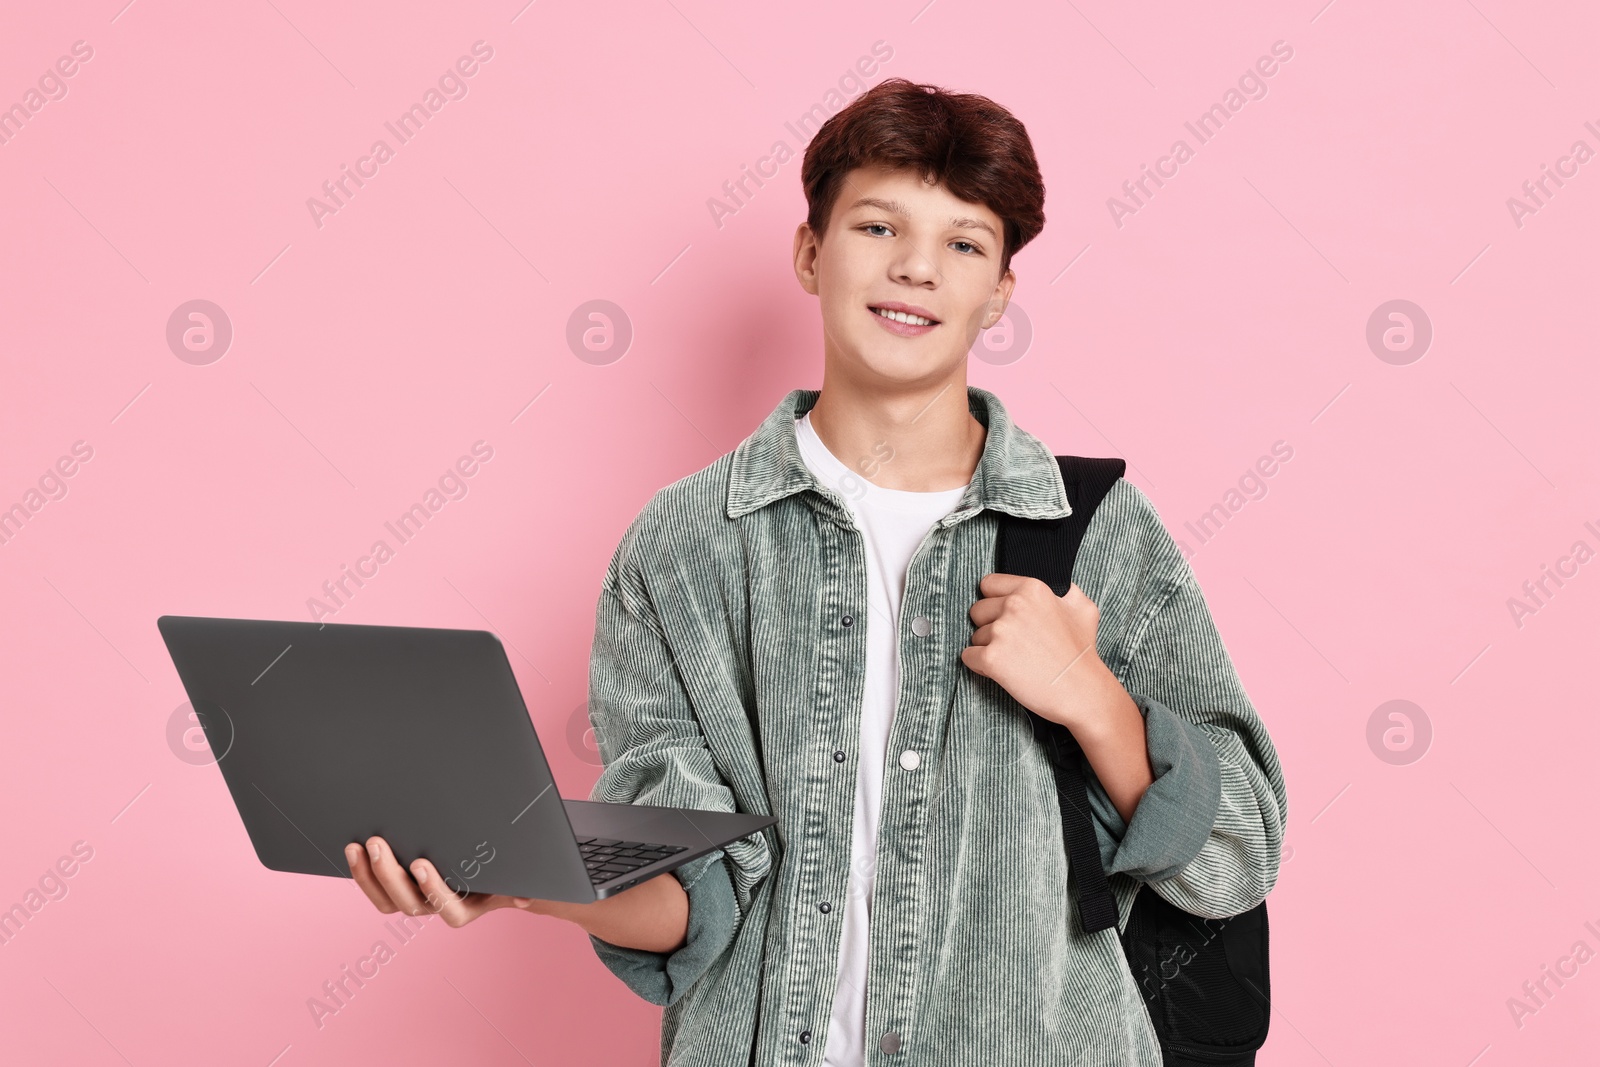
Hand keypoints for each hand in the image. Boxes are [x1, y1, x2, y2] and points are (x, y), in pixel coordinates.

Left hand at [346, 836, 545, 927]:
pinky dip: (364, 873)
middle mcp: (439, 907)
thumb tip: (525, 897)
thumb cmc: (509, 872)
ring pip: (387, 900)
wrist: (499, 874)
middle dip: (389, 874)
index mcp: (468, 907)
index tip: (422, 864)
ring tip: (356, 847)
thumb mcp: (518, 878)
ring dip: (368, 876)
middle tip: (378, 843)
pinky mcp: (402, 887)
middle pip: (409, 902)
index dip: (433, 889)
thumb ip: (522, 887)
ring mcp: (418, 899)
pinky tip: (354, 850)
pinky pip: (378, 890)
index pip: (449, 908)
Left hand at [961, 573, 1119, 730]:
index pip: (988, 584)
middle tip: (1015, 644)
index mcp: (1032, 589)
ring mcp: (1001, 631)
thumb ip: (1066, 591)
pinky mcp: (991, 658)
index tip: (1007, 617)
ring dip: (989, 648)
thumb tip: (1061, 585)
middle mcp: (1014, 605)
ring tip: (1015, 660)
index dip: (995, 602)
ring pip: (975, 636)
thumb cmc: (1081, 654)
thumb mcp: (1083, 609)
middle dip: (990, 627)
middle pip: (978, 610)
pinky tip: (1005, 671)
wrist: (1081, 691)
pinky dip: (981, 666)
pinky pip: (969, 657)